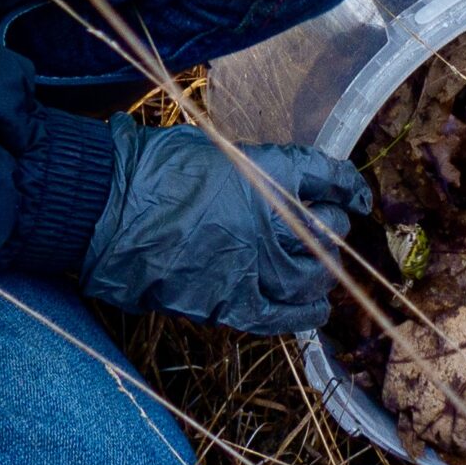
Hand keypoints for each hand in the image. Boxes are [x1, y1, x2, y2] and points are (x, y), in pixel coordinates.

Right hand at [83, 125, 368, 336]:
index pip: (327, 176)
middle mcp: (270, 218)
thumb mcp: (208, 148)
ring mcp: (253, 263)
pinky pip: (281, 315)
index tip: (357, 196)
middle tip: (329, 233)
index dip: (348, 186)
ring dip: (322, 273)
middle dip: (332, 231)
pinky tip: (314, 313)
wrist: (108, 209)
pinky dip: (303, 315)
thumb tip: (252, 179)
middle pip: (326, 230)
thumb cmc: (148, 168)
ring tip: (322, 272)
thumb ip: (241, 167)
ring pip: (311, 275)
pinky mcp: (230, 302)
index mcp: (267, 171)